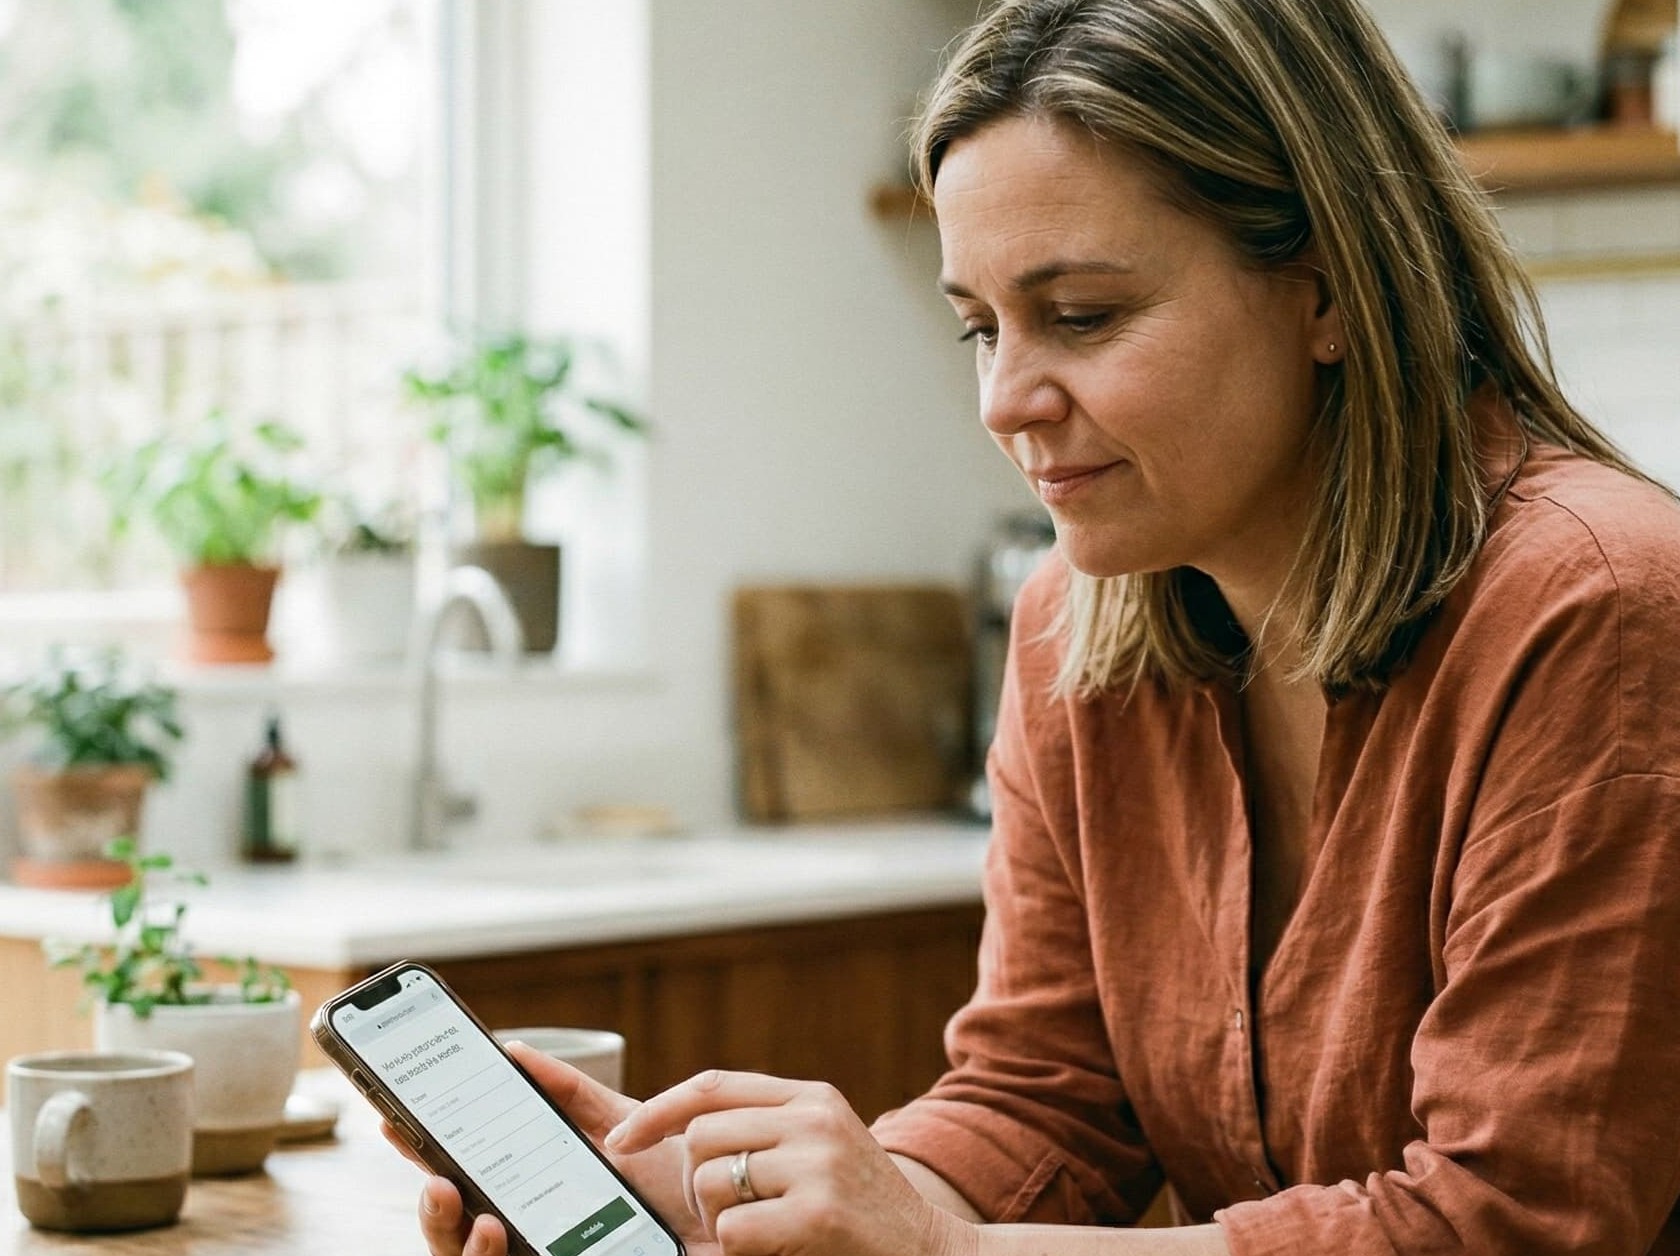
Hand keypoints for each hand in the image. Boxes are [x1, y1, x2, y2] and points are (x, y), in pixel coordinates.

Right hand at [383, 1043, 721, 1255]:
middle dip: (434, 1215)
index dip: (421, 1158)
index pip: (457, 1185)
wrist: (732, 1220)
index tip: (392, 1122)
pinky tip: (499, 1236)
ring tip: (482, 1219)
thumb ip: (568, 1096)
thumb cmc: (672, 1180)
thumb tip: (515, 1054)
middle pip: (454, 1236)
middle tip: (440, 1184)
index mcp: (528, 1196)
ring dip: (462, 1247)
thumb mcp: (616, 1127)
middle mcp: (524, 1236)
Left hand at [606, 1070, 977, 1255]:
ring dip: (717, 1223)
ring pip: (709, 1182)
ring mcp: (818, 1163)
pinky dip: (737, 1251)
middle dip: (694, 1186)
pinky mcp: (818, 1214)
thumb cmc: (862, 1213)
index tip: (620, 1140)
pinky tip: (778, 1251)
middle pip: (700, 1136)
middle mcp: (815, 1118)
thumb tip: (680, 1131)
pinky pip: (732, 1231)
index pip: (712, 1085)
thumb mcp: (822, 1150)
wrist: (930, 1254)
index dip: (658, 1111)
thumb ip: (768, 1129)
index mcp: (813, 1096)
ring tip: (761, 1235)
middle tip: (727, 1217)